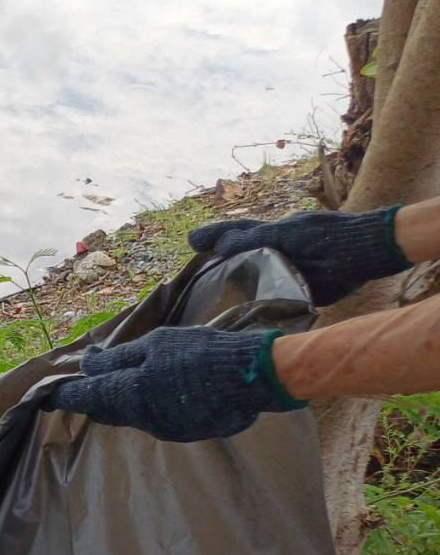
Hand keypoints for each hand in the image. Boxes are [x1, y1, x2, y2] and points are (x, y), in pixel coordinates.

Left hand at [45, 327, 304, 441]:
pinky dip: (146, 405)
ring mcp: (164, 429)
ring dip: (120, 401)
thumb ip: (117, 359)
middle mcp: (141, 419)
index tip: (48, 393)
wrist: (252, 376)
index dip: (65, 395)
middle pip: (105, 410)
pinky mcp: (185, 432)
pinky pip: (154, 420)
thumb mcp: (155, 345)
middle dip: (92, 398)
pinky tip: (157, 390)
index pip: (84, 399)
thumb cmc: (200, 352)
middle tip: (84, 383)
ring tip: (120, 383)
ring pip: (129, 416)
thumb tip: (86, 364)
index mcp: (129, 394)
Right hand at [189, 206, 407, 305]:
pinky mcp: (296, 295)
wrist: (363, 253)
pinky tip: (239, 319)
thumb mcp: (283, 235)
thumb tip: (218, 248)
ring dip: (232, 292)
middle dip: (216, 267)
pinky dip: (254, 310)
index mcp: (270, 237)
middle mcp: (273, 255)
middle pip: (238, 260)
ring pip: (251, 282)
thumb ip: (251, 241)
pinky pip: (269, 302)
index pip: (234, 235)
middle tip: (191, 280)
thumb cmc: (326, 237)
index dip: (214, 237)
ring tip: (207, 303)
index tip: (192, 242)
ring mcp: (283, 275)